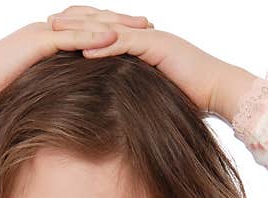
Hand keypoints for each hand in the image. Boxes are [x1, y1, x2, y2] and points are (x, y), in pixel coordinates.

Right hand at [0, 10, 151, 99]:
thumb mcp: (34, 93)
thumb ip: (53, 89)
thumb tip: (72, 106)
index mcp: (45, 40)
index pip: (84, 27)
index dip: (110, 27)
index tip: (137, 33)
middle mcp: (44, 30)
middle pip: (89, 18)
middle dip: (120, 19)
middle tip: (148, 22)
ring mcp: (39, 33)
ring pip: (83, 22)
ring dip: (114, 23)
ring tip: (141, 26)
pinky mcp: (34, 42)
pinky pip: (69, 37)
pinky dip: (92, 36)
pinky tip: (115, 38)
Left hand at [47, 5, 232, 115]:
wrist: (220, 91)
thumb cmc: (193, 98)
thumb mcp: (156, 92)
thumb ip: (137, 90)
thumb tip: (119, 106)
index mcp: (142, 42)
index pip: (106, 30)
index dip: (81, 28)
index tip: (57, 32)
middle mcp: (145, 34)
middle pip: (102, 23)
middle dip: (74, 21)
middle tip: (47, 22)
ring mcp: (151, 38)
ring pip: (109, 30)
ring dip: (81, 29)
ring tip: (55, 31)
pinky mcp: (158, 46)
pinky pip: (126, 44)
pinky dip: (103, 47)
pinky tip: (82, 50)